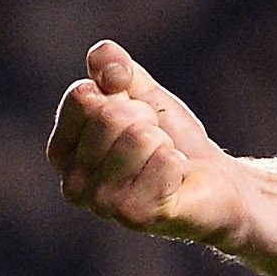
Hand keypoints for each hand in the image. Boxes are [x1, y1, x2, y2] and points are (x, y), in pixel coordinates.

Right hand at [46, 39, 249, 247]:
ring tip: (164, 160)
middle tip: (156, 141)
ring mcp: (101, 204)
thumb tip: (101, 58)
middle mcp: (73, 183)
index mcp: (63, 151)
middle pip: (109, 116)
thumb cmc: (170, 137)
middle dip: (146, 118)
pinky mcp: (135, 217)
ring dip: (163, 142)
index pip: (81, 96)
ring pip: (138, 138)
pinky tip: (175, 180)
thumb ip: (114, 67)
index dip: (121, 92)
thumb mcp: (141, 92)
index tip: (136, 111)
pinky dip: (178, 162)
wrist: (213, 178)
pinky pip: (164, 162)